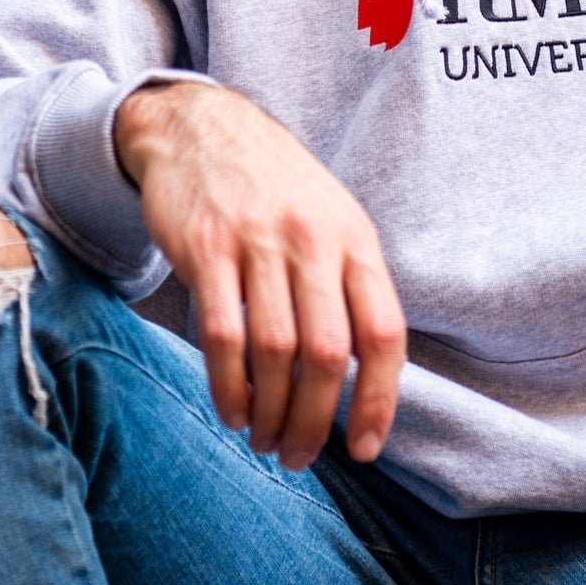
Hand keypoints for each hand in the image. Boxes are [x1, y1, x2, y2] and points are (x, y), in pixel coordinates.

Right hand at [115, 81, 405, 469]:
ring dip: (272, 413)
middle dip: (316, 421)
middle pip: (328, 353)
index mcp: (354, 240)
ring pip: (276, 351)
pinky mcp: (206, 248)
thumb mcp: (331, 221)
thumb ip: (349, 287)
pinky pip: (222, 334)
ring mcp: (258, 242)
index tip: (365, 447)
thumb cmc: (275, 188)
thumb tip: (366, 377)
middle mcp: (313, 240)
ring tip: (265, 441)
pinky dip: (230, 386)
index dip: (379, 399)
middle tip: (300, 457)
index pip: (382, 332)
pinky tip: (233, 411)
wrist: (202, 126)